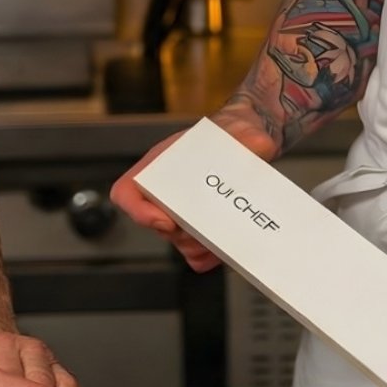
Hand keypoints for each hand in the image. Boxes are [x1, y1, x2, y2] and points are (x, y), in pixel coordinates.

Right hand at [109, 114, 277, 272]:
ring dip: (205, 243)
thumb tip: (261, 144)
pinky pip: (197, 256)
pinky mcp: (198, 233)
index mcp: (160, 166)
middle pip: (160, 228)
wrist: (244, 144)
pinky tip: (231, 244)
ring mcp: (180, 216)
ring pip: (181, 245)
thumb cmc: (228, 136)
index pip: (126, 193)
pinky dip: (213, 254)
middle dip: (189, 231)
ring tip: (229, 231)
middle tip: (216, 225)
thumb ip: (247, 137)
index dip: (139, 211)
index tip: (166, 220)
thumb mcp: (237, 130)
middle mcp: (164, 194)